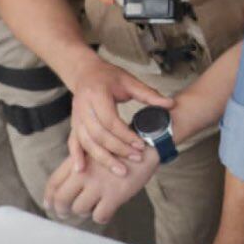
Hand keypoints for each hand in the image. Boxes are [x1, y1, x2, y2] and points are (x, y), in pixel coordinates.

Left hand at [45, 147, 159, 224]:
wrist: (144, 148)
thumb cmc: (118, 152)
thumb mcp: (93, 153)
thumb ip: (77, 167)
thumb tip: (61, 190)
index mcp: (77, 161)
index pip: (54, 182)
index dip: (48, 197)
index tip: (49, 205)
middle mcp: (85, 173)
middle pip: (61, 199)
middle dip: (61, 210)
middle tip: (64, 214)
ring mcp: (99, 185)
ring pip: (79, 209)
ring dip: (85, 211)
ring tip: (93, 205)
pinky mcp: (114, 195)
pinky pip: (99, 216)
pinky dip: (102, 216)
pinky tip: (107, 210)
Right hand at [67, 54, 173, 176]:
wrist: (85, 72)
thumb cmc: (109, 77)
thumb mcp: (130, 81)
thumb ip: (149, 94)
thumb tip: (171, 104)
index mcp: (97, 93)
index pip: (110, 120)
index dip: (126, 135)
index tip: (141, 145)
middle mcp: (83, 106)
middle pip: (99, 134)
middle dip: (118, 149)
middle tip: (136, 158)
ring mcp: (76, 116)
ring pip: (87, 142)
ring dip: (103, 158)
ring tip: (120, 171)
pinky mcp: (74, 124)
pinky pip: (72, 142)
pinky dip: (76, 156)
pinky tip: (81, 169)